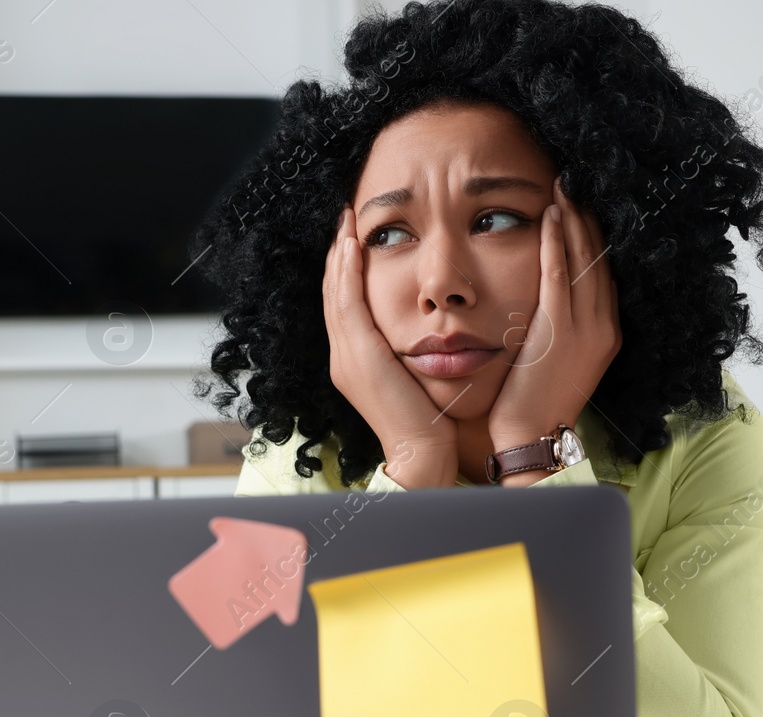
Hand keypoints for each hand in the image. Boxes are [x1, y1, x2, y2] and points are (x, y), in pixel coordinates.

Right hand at [323, 205, 456, 487]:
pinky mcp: (358, 356)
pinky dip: (348, 273)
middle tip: (344, 218)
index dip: (345, 270)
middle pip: (333, 293)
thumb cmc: (429, 420)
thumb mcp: (415, 377)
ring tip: (347, 222)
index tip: (354, 238)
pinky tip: (355, 247)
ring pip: (335, 293)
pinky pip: (348, 304)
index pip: (345, 304)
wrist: (422, 452)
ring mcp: (346, 357)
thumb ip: (410, 351)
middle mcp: (342, 357)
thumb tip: (427, 329)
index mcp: (354, 361)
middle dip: (338, 253)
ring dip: (340, 254)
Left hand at [486, 178, 621, 484]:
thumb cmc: (535, 405)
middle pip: (600, 258)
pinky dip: (557, 241)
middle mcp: (604, 326)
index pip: (604, 272)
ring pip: (584, 259)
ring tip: (563, 187)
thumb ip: (561, 330)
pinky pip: (560, 273)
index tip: (583, 207)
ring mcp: (585, 328)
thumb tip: (548, 305)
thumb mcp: (559, 362)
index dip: (595, 237)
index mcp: (607, 333)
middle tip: (575, 184)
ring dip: (573, 219)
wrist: (532, 437)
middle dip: (588, 218)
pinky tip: (550, 215)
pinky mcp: (559, 330)